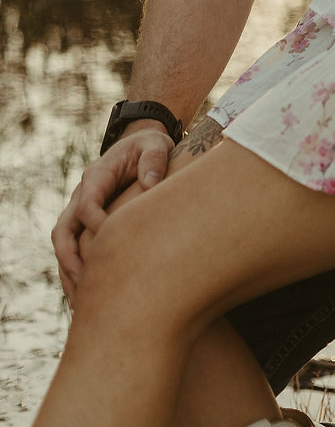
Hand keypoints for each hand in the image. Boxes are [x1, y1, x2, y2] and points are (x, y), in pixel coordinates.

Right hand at [52, 125, 173, 300]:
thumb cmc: (150, 147)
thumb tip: (150, 184)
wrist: (141, 145)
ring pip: (63, 245)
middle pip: (63, 231)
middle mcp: (82, 194)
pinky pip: (72, 249)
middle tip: (85, 286)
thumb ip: (153, 161)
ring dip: (68, 273)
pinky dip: (74, 272)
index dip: (96, 226)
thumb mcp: (156, 145)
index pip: (86, 205)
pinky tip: (85, 298)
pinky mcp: (86, 222)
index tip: (114, 246)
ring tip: (80, 305)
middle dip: (70, 260)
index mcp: (97, 176)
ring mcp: (80, 210)